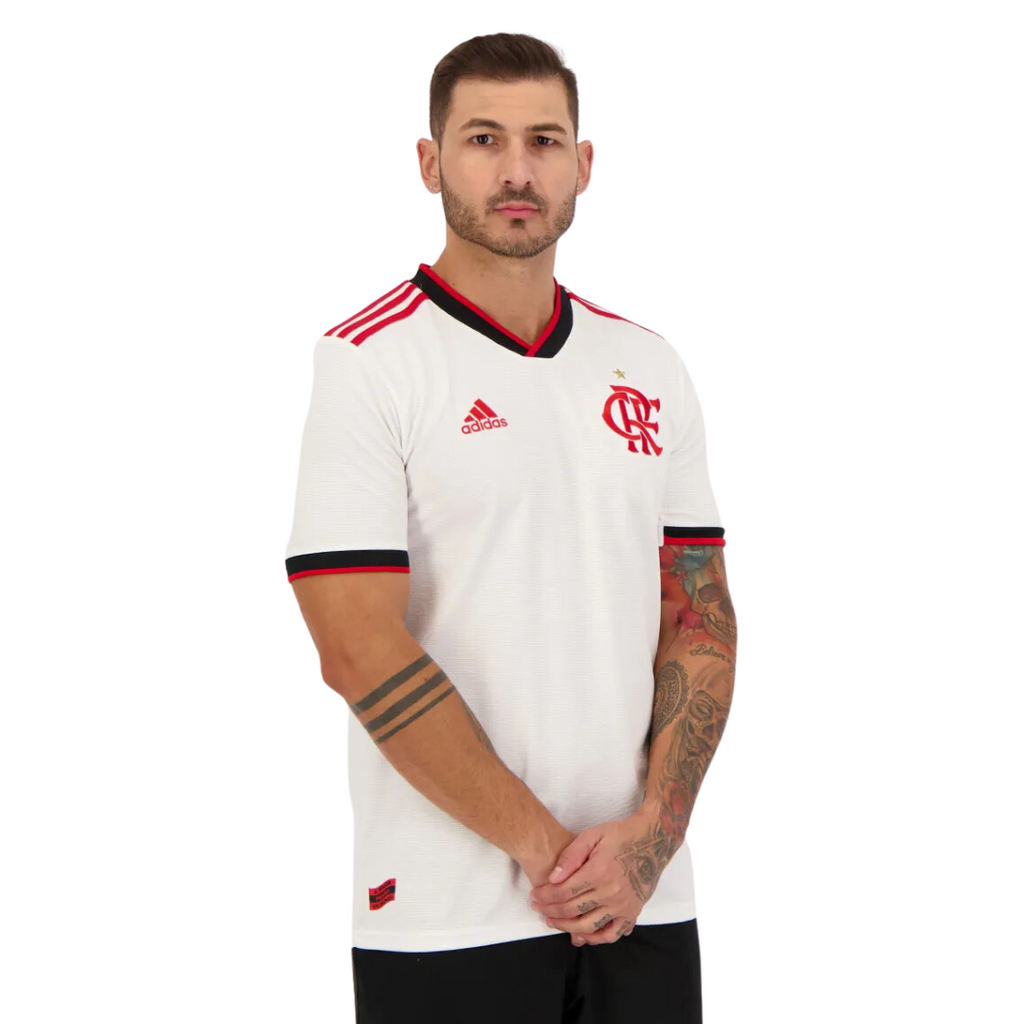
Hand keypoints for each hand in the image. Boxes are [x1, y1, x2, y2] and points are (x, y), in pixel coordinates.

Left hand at [529, 811, 659, 945]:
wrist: (653, 840)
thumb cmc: (621, 834)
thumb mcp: (593, 835)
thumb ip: (571, 855)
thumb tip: (553, 878)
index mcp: (599, 871)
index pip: (564, 891)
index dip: (546, 896)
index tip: (535, 896)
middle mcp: (611, 892)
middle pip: (573, 910)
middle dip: (551, 911)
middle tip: (538, 908)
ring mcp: (623, 905)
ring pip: (589, 926)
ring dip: (567, 927)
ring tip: (553, 922)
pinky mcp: (633, 912)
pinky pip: (613, 933)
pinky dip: (596, 938)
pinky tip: (582, 935)